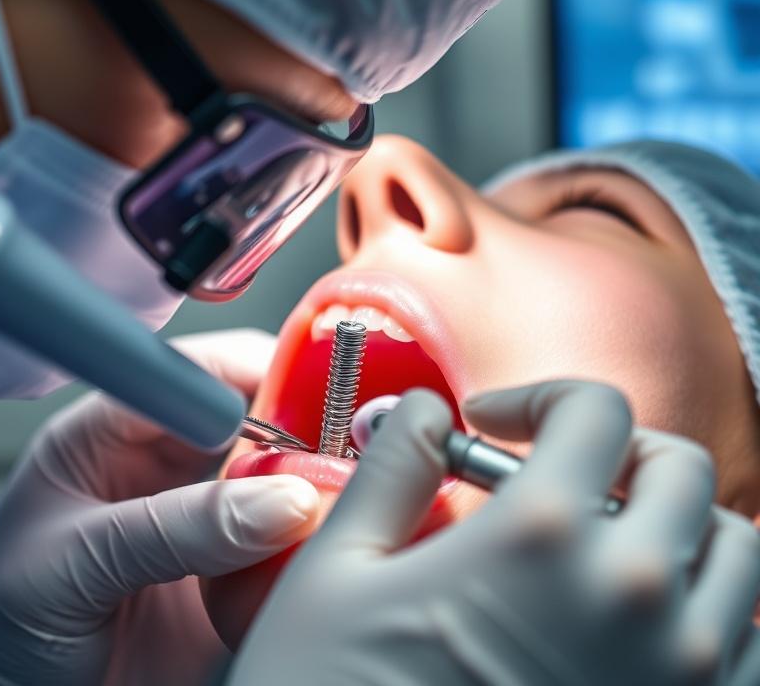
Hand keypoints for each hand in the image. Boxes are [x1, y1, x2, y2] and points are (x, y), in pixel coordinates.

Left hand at [0, 329, 319, 685]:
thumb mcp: (71, 565)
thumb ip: (171, 529)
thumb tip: (281, 502)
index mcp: (103, 439)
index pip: (184, 377)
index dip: (243, 371)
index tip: (304, 386)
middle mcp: (156, 474)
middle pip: (244, 423)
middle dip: (294, 425)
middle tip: (339, 442)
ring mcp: (195, 528)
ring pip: (273, 484)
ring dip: (309, 486)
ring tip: (343, 493)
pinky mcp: (223, 586)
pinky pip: (280, 554)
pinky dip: (310, 547)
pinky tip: (327, 545)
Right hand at [229, 381, 759, 685]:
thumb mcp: (337, 570)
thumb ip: (394, 469)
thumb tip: (427, 410)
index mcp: (538, 538)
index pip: (592, 410)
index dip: (538, 397)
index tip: (494, 424)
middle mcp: (632, 596)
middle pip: (676, 467)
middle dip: (615, 449)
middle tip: (554, 473)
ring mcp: (680, 673)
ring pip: (734, 552)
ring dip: (673, 525)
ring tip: (599, 544)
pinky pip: (743, 641)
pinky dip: (703, 607)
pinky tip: (627, 620)